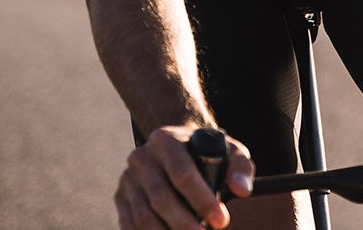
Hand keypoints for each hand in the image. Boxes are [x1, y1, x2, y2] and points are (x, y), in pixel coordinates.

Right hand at [114, 124, 253, 229]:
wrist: (176, 147)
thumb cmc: (207, 152)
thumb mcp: (228, 150)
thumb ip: (240, 167)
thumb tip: (241, 189)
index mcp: (166, 140)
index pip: (182, 173)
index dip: (201, 200)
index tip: (221, 220)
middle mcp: (142, 157)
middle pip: (160, 197)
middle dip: (184, 223)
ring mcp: (128, 178)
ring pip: (143, 215)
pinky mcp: (121, 197)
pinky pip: (130, 223)